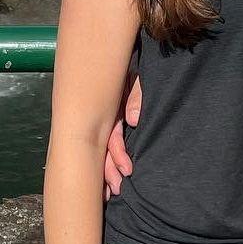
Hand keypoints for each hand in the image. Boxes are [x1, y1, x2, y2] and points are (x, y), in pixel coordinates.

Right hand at [102, 75, 141, 198]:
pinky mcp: (118, 120)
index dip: (118, 154)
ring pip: (104, 148)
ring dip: (107, 169)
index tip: (128, 170)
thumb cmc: (138, 67)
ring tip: (112, 191)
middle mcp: (108, 114)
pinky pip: (111, 143)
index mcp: (112, 105)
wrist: (138, 53)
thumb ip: (136, 95)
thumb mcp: (139, 77)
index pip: (111, 135)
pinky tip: (109, 178)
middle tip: (117, 190)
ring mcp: (112, 118)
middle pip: (103, 146)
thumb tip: (132, 120)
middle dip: (108, 170)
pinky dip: (110, 160)